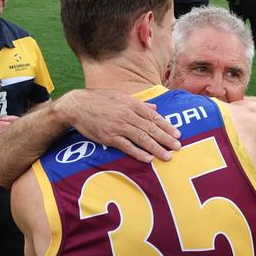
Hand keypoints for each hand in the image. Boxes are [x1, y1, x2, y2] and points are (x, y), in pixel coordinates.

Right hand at [57, 89, 181, 162]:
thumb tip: (155, 107)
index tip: (177, 134)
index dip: (167, 126)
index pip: (154, 116)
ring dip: (156, 148)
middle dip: (166, 138)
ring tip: (167, 156)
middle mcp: (127, 115)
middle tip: (178, 147)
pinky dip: (138, 152)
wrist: (76, 105)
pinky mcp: (108, 137)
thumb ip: (139, 104)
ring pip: (142, 138)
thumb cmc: (99, 100)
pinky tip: (148, 158)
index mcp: (131, 104)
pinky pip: (126, 146)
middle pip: (151, 128)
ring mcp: (118, 126)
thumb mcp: (120, 96)